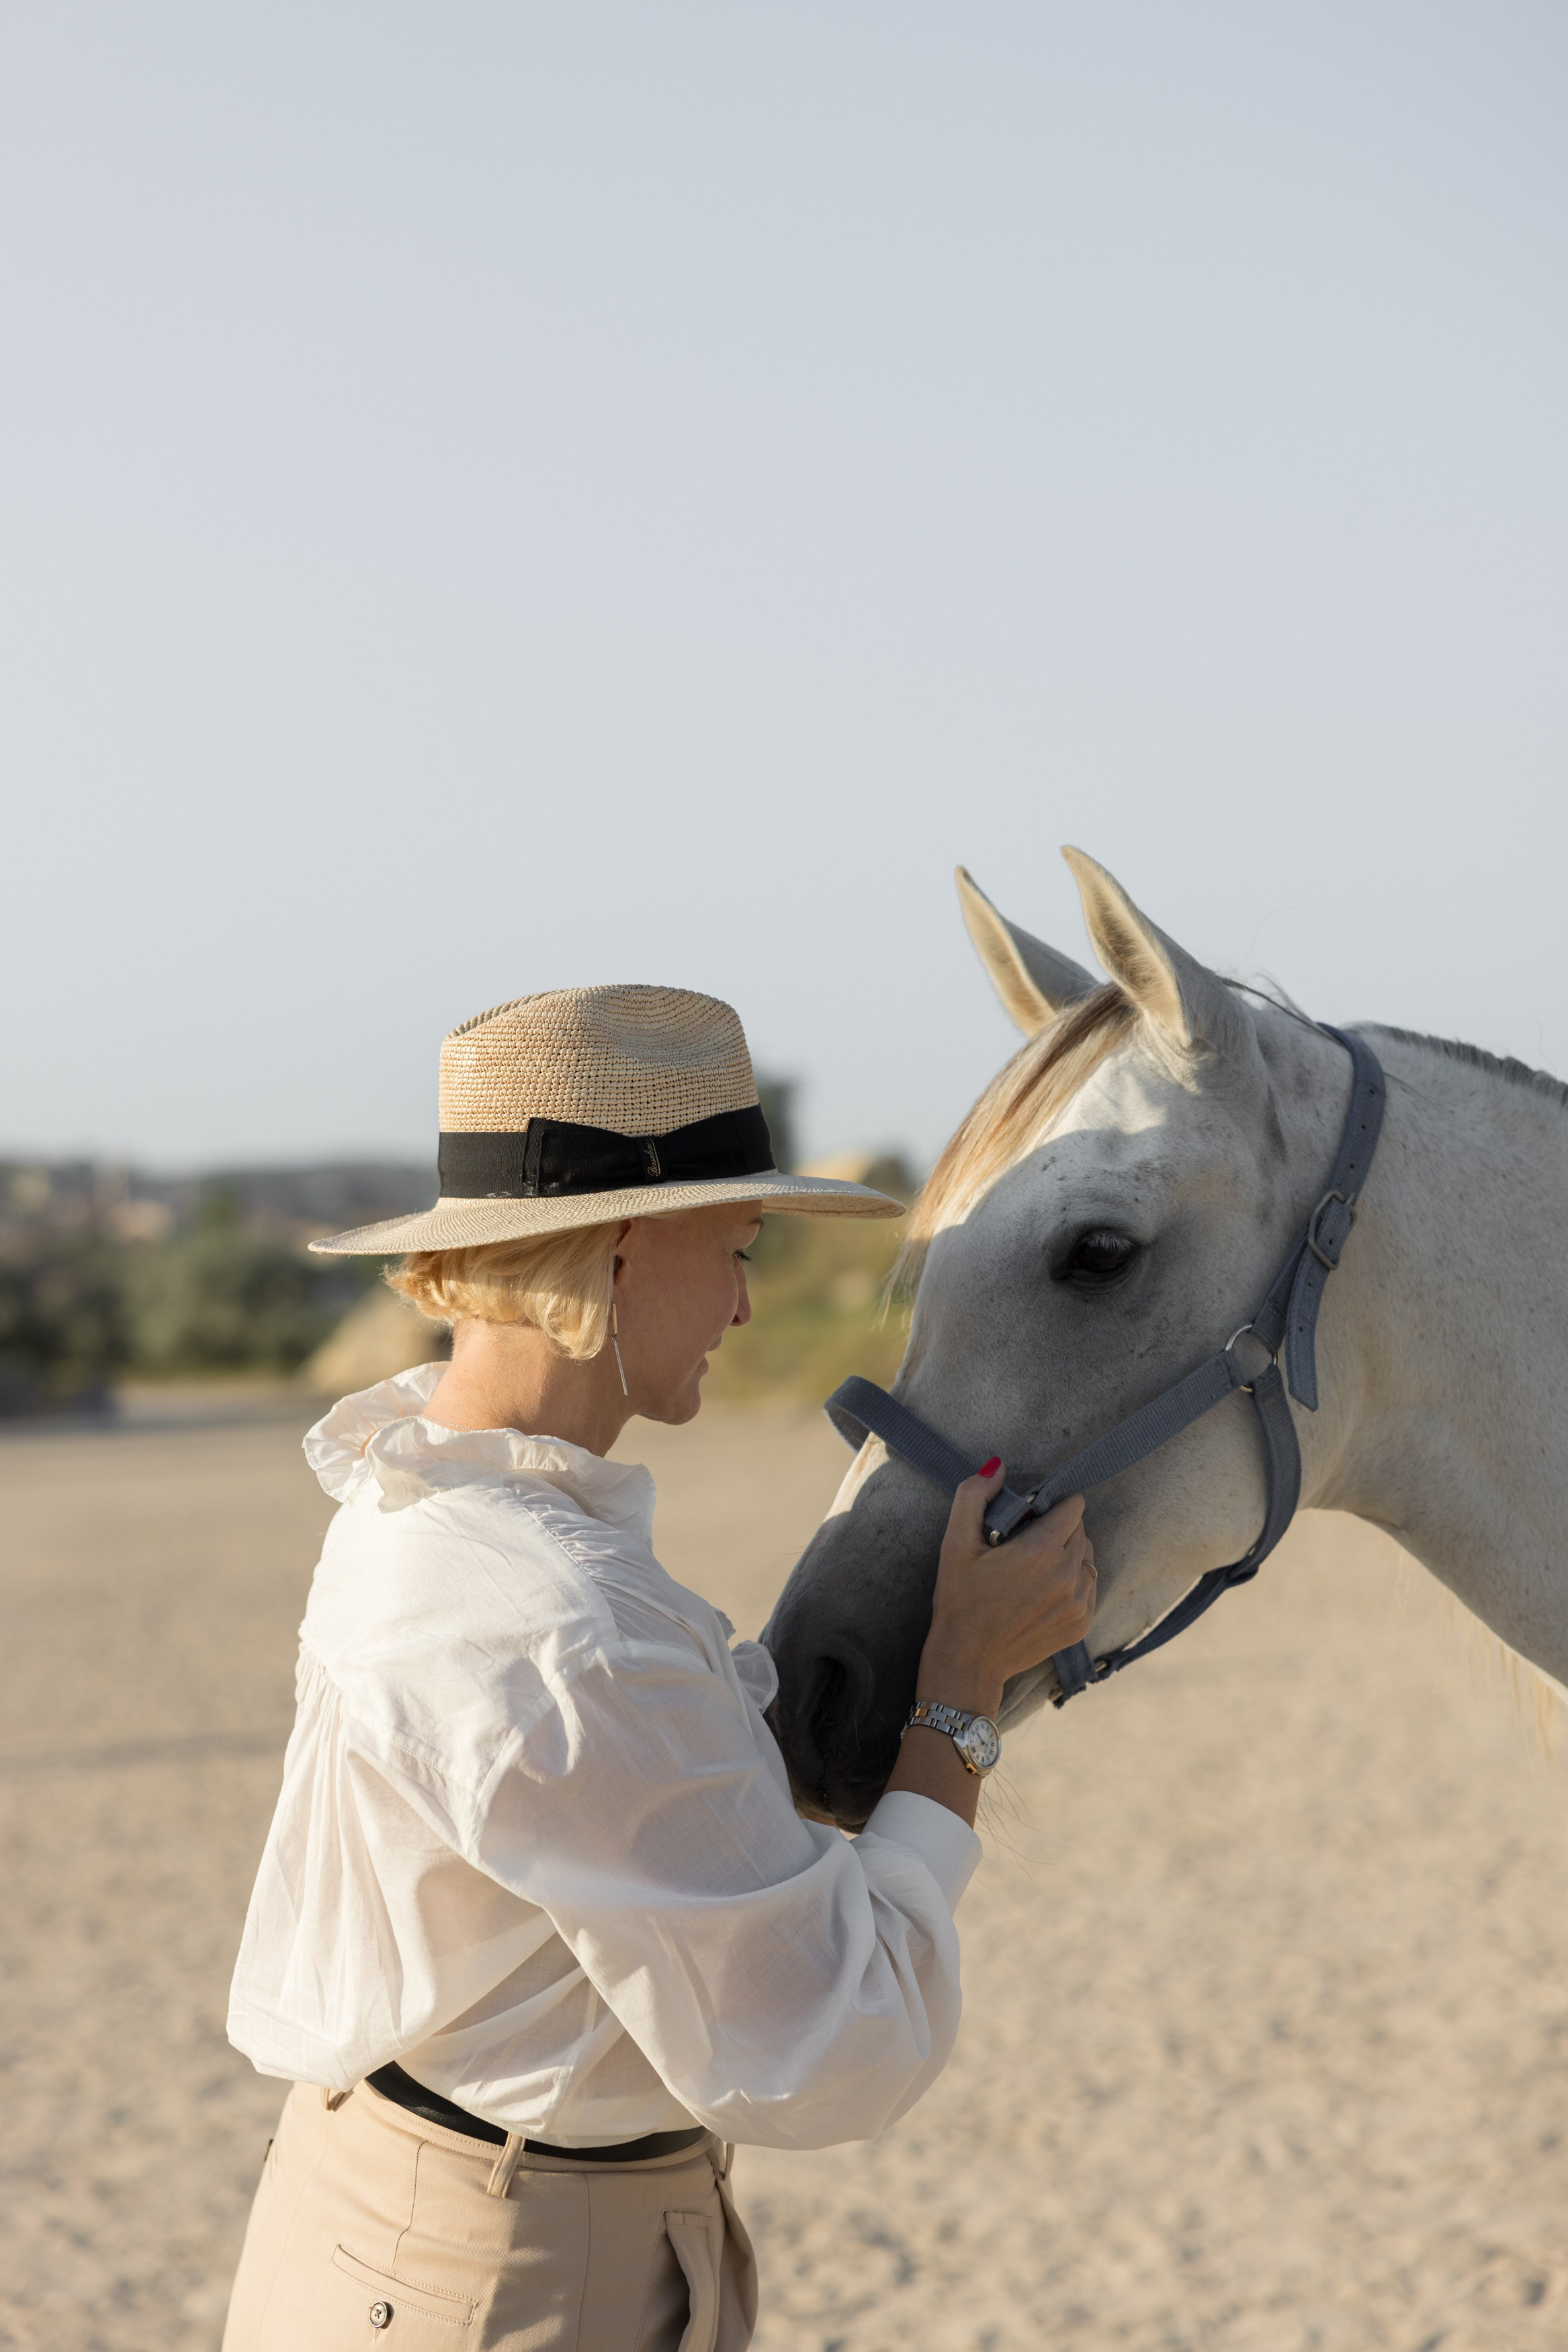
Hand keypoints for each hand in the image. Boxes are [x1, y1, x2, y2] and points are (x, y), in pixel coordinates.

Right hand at [918, 1464, 1096, 1718]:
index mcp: (1042, 1550)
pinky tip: (1042, 1591)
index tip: (1030, 1517)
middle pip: (1081, 1530)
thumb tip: (997, 1465)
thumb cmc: (959, 1600)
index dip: (1052, 1505)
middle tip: (1026, 1544)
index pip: (1073, 1507)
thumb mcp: (955, 1542)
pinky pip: (1089, 1587)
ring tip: (1034, 1569)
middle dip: (1059, 1528)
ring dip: (1068, 1554)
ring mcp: (1078, 1603)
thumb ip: (974, 1495)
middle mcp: (1068, 1576)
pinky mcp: (1081, 1625)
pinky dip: (1072, 1582)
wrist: (968, 1661)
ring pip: (1087, 1558)